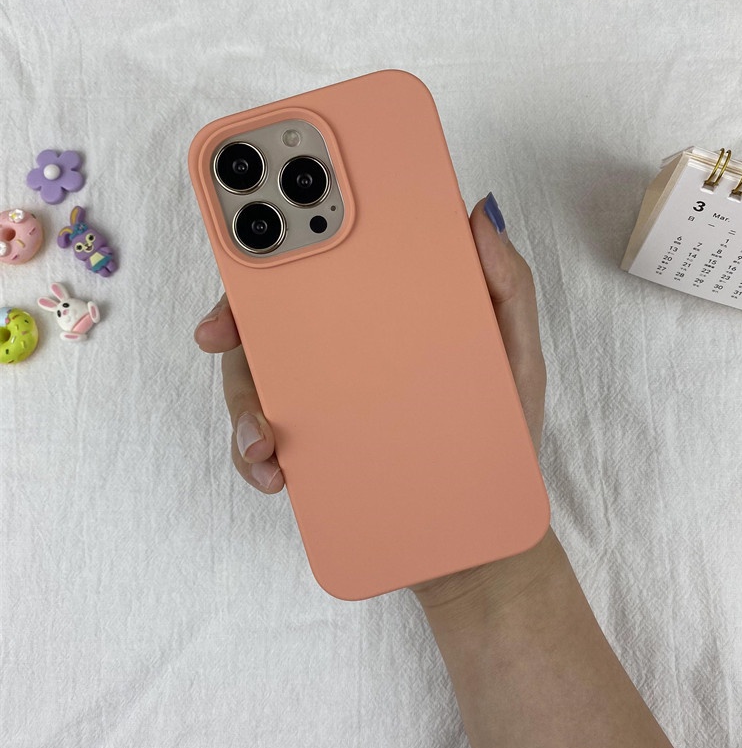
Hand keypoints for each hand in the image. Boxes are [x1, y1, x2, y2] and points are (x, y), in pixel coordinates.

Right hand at [193, 194, 549, 610]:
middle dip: (235, 325)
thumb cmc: (505, 436)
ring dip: (240, 401)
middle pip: (275, 326)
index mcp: (387, 320)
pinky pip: (265, 446)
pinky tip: (274, 471)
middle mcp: (348, 358)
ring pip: (257, 385)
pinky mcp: (314, 454)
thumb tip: (477, 216)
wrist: (485, 531)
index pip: (327, 274)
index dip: (283, 253)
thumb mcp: (516, 357)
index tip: (253, 250)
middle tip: (220, 335)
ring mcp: (326, 408)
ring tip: (262, 437)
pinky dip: (254, 456)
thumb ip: (507, 287)